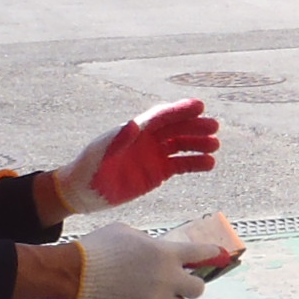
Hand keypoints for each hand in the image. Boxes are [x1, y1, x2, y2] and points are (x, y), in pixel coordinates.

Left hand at [58, 97, 220, 212]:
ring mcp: (154, 155)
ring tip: (215, 145)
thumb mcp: (98, 154)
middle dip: (194, 126)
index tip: (198, 106)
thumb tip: (133, 124)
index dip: (179, 110)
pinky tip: (209, 164)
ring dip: (198, 144)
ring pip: (181, 145)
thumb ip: (116, 141)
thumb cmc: (87, 170)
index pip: (160, 116)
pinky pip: (181, 165)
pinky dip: (195, 164)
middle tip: (214, 126)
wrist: (83, 192)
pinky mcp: (158, 172)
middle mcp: (146, 139)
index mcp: (133, 130)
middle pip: (175, 128)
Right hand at [73, 221, 210, 298]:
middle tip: (179, 283)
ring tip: (159, 296)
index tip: (218, 255)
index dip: (212, 254)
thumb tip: (155, 249)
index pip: (202, 252)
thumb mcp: (128, 233)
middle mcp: (169, 278)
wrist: (77, 273)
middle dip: (190, 285)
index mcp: (167, 253)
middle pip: (198, 289)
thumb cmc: (99, 247)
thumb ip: (149, 242)